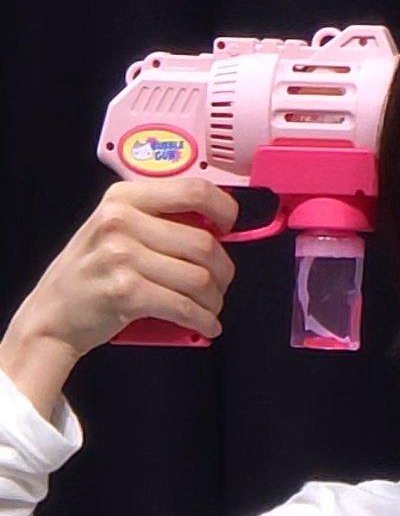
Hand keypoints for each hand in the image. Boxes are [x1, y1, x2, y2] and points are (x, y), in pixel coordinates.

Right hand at [10, 179, 238, 359]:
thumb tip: (217, 226)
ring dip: (214, 300)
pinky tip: (206, 325)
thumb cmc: (93, 272)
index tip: (229, 228)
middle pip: (204, 244)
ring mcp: (121, 256)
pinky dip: (203, 320)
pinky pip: (184, 307)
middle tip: (220, 284)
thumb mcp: (117, 229)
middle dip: (223, 272)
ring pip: (199, 278)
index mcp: (124, 198)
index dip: (225, 209)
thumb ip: (159, 219)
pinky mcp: (125, 292)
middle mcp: (120, 221)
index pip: (194, 190)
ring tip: (210, 307)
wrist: (53, 313)